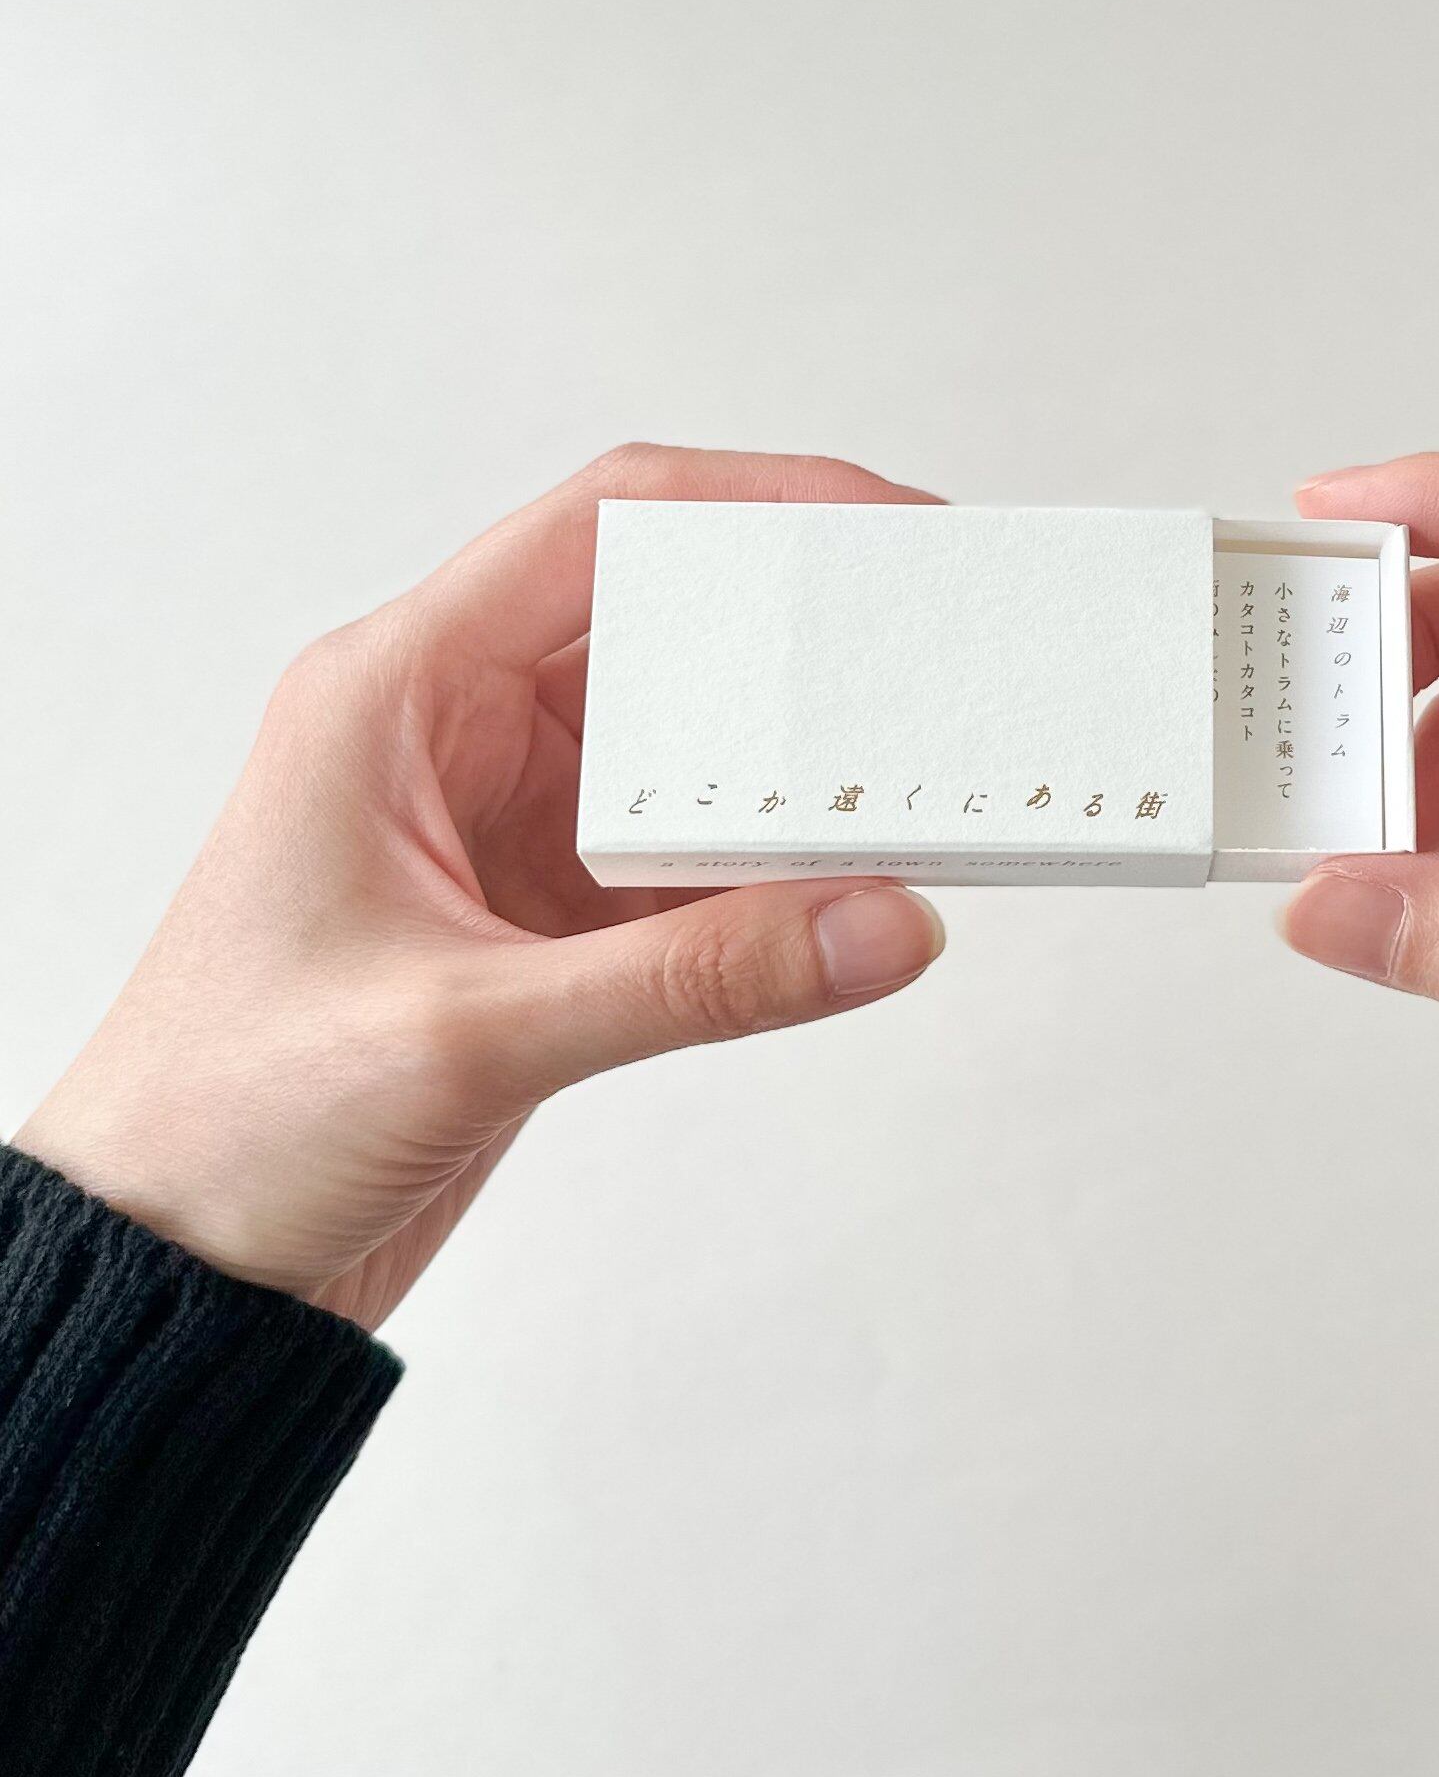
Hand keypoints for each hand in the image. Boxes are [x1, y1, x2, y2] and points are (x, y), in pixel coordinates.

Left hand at [17, 446, 946, 1329]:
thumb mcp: (469, 1033)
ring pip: (692, 749)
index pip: (601, 530)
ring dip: (797, 767)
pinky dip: (776, 875)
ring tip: (919, 774)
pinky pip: (692, 865)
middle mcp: (453, 736)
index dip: (757, 502)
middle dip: (804, 637)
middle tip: (936, 653)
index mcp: (394, 692)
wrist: (163, 1273)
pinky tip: (852, 893)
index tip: (886, 529)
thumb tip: (881, 922)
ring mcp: (504, 828)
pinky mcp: (543, 924)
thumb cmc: (223, 1120)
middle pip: (668, 628)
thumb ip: (695, 980)